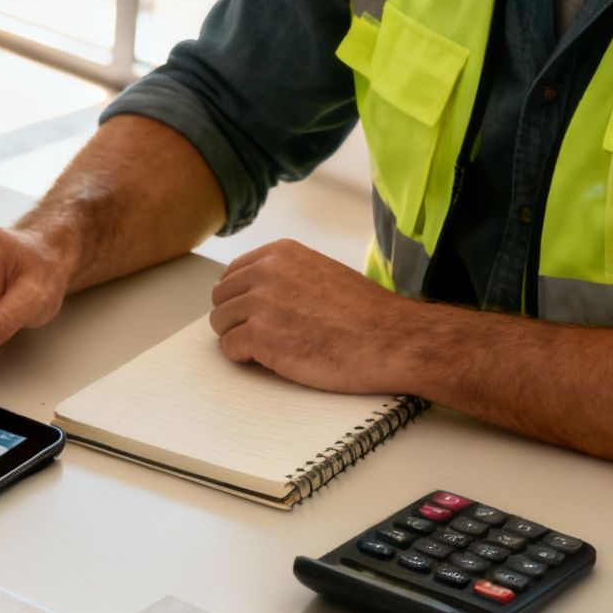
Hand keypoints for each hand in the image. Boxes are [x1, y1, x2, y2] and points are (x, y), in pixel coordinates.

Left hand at [208, 240, 419, 393]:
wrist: (391, 340)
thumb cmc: (365, 315)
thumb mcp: (321, 273)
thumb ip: (285, 276)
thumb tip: (256, 292)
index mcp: (281, 253)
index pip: (233, 273)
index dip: (240, 298)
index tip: (255, 313)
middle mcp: (266, 272)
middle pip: (221, 298)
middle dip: (236, 318)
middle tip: (264, 335)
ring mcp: (260, 303)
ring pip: (221, 323)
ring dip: (240, 338)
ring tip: (273, 348)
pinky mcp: (260, 336)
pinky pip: (229, 349)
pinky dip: (245, 359)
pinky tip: (274, 360)